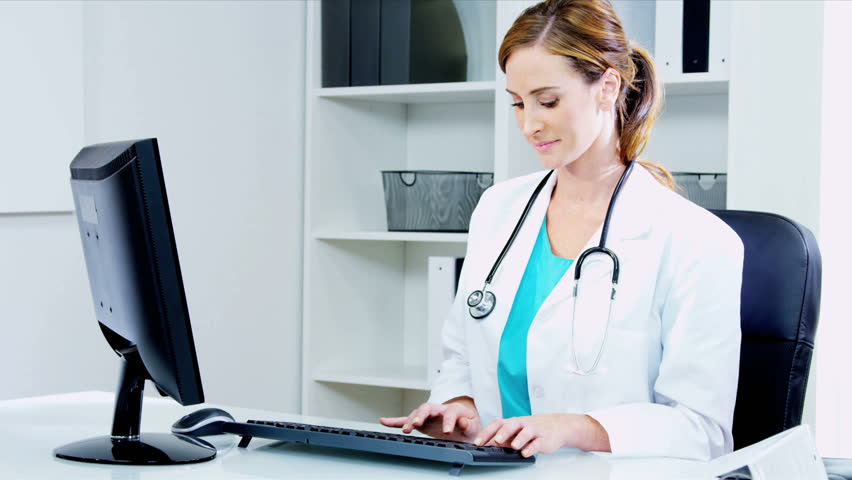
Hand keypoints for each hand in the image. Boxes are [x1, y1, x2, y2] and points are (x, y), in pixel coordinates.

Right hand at [380, 401, 480, 442]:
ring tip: (406, 430)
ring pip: (416, 414)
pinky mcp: (421, 422)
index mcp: (453, 410)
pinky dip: (395, 421)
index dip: (448, 421)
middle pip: (428, 408)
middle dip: (421, 415)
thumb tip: (465, 421)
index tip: (447, 430)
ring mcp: (428, 415)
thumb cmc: (469, 426)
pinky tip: (384, 421)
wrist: (464, 427)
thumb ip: (469, 424)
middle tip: (417, 423)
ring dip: (410, 420)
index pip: (449, 413)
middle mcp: (439, 409)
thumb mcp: (473, 426)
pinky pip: (406, 419)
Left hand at [474, 413, 609, 457]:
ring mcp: (534, 430)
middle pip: (511, 424)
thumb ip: (503, 438)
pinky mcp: (544, 439)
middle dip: (503, 432)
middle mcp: (523, 424)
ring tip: (513, 446)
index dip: (487, 432)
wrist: (557, 426)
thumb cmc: (533, 430)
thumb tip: (487, 445)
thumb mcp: (517, 432)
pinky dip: (531, 448)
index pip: (498, 424)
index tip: (478, 442)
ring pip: (526, 432)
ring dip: (519, 439)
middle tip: (496, 440)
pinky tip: (526, 453)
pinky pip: (537, 443)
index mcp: (513, 422)